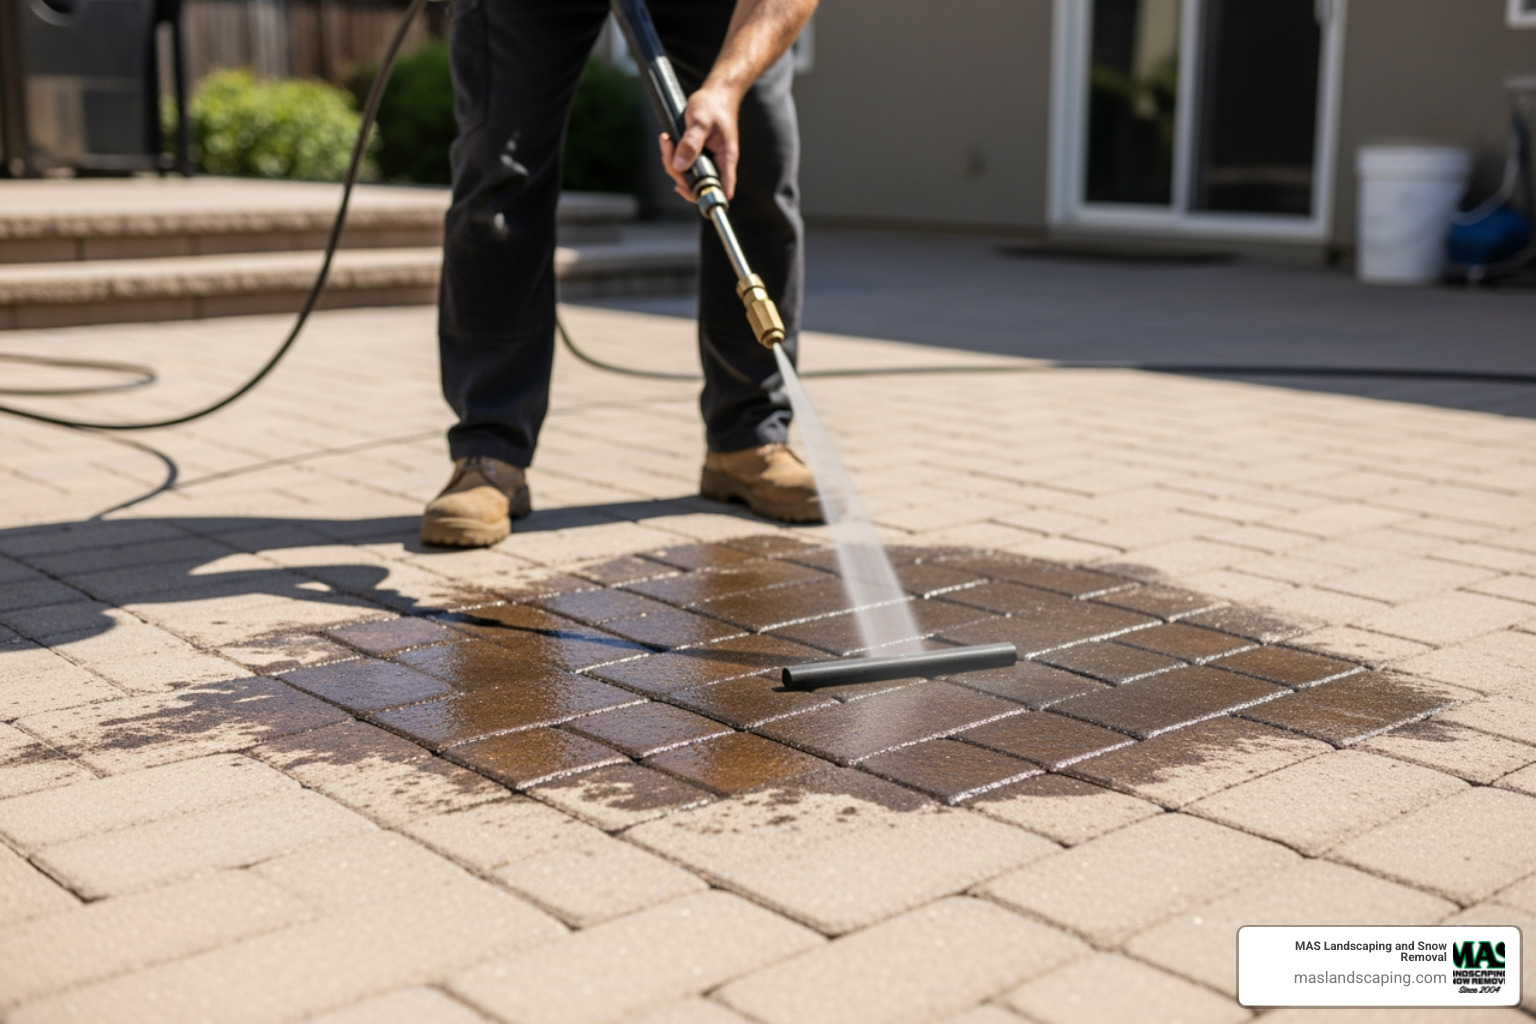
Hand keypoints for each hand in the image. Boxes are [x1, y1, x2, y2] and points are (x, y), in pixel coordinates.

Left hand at [658, 85, 739, 200]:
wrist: (716, 92)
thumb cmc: (713, 105)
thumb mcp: (700, 122)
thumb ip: (690, 144)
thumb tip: (679, 166)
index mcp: (726, 159)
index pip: (722, 190)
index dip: (705, 196)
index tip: (685, 188)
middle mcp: (718, 163)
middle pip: (697, 185)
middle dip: (678, 172)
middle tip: (668, 146)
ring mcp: (708, 160)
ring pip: (687, 175)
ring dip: (672, 162)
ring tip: (666, 139)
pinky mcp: (699, 155)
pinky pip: (684, 165)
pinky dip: (673, 156)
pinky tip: (668, 141)